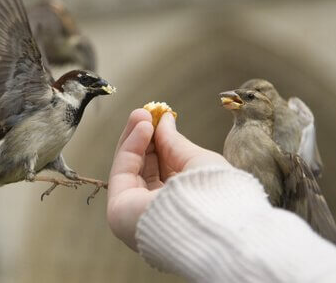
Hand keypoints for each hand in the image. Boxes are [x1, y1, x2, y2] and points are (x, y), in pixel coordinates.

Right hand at [107, 108, 230, 250]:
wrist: (213, 222)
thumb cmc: (215, 195)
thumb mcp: (197, 162)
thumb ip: (175, 142)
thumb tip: (165, 119)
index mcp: (178, 204)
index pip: (161, 170)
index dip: (157, 143)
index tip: (159, 118)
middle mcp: (155, 210)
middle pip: (142, 168)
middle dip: (143, 137)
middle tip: (146, 112)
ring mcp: (136, 212)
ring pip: (129, 168)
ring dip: (134, 138)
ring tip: (143, 115)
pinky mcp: (120, 210)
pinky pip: (122, 171)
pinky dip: (129, 146)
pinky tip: (142, 127)